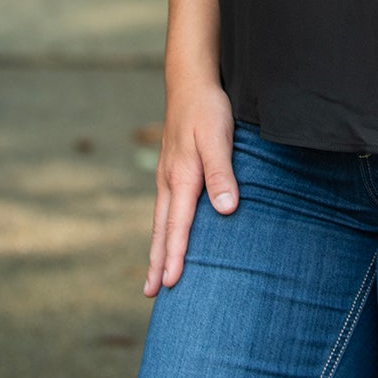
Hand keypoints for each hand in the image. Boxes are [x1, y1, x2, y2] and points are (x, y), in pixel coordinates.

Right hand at [143, 81, 236, 295]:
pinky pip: (165, 209)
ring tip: (154, 276)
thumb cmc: (207, 110)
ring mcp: (167, 177)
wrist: (190, 83)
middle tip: (151, 294)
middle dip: (157, 262)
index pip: (178, 226)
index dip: (176, 256)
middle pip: (162, 230)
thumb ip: (222, 174)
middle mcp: (169, 182)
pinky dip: (163, 230)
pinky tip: (166, 237)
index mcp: (181, 178)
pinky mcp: (171, 171)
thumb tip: (226, 210)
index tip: (171, 284)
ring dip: (157, 249)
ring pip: (161, 221)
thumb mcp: (219, 138)